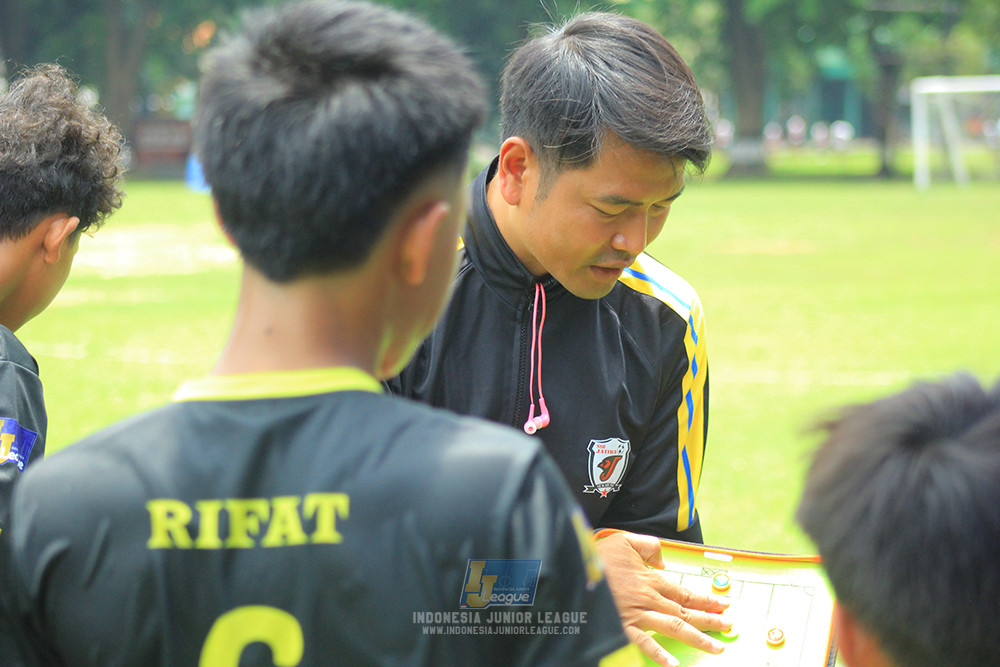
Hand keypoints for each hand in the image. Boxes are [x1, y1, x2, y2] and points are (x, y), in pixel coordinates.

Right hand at [594, 531, 729, 666]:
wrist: (574, 568)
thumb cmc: (597, 555)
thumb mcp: (625, 540)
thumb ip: (649, 546)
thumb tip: (662, 559)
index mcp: (650, 579)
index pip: (685, 592)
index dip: (706, 600)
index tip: (723, 605)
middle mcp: (649, 599)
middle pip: (686, 612)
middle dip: (710, 620)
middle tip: (728, 626)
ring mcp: (637, 615)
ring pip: (674, 628)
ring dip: (698, 638)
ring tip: (716, 648)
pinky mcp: (622, 627)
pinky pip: (644, 643)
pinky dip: (659, 654)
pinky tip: (672, 664)